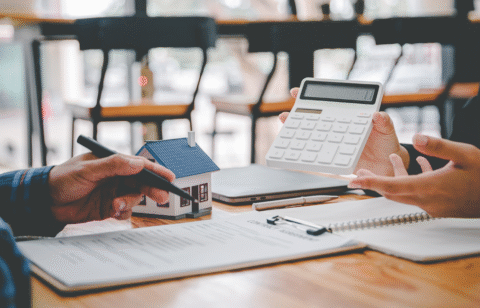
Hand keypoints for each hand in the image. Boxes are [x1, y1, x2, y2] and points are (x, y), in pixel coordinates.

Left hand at [48, 153, 174, 222]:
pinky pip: (124, 211)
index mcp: (113, 163)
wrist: (44, 202)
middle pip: (142, 182)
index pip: (139, 165)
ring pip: (134, 198)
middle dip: (152, 190)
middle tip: (162, 197)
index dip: (156, 171)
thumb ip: (113, 165)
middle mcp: (116, 177)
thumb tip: (137, 163)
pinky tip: (113, 212)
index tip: (170, 177)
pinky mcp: (109, 208)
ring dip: (130, 203)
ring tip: (116, 206)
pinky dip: (122, 213)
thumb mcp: (88, 170)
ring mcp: (113, 192)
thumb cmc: (63, 179)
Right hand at [279, 88, 409, 175]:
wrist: (386, 166)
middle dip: (297, 115)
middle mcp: (337, 127)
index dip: (311, 97)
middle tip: (285, 114)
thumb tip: (377, 114)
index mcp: (348, 116)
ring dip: (298, 133)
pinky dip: (307, 152)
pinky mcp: (333, 156)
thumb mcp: (387, 129)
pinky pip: (318, 153)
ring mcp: (334, 142)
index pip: (327, 104)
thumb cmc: (386, 144)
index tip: (296, 93)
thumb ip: (383, 121)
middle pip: (314, 119)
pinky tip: (298, 151)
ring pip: (312, 135)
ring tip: (287, 130)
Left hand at [349, 134, 479, 217]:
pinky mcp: (441, 206)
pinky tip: (420, 166)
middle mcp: (428, 200)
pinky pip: (418, 194)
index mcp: (430, 188)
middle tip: (359, 174)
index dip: (370, 183)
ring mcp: (434, 206)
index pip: (391, 186)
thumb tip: (415, 138)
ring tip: (388, 162)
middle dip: (374, 182)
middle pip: (392, 193)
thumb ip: (437, 146)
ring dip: (394, 179)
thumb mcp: (464, 155)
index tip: (353, 182)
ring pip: (405, 193)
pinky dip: (412, 181)